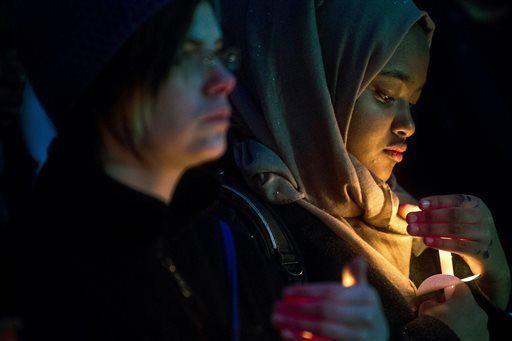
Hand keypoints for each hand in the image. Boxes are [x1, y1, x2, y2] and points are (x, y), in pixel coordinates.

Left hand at [271, 258, 388, 340]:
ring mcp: (360, 335)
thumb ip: (356, 276)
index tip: (285, 292)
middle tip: (276, 307)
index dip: (306, 291)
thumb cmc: (364, 312)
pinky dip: (303, 340)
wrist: (380, 338)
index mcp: (366, 297)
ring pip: (323, 328)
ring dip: (297, 324)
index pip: (330, 291)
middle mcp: (366, 316)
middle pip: (325, 310)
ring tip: (278, 321)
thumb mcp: (364, 293)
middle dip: (297, 308)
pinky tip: (287, 335)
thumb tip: (358, 259)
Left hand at [406, 194, 510, 308]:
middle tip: (409, 219)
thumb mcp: (450, 219)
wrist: (488, 256)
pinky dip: (441, 243)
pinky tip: (426, 242)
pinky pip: (459, 246)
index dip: (437, 201)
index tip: (420, 204)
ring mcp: (483, 234)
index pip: (455, 199)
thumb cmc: (463, 231)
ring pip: (454, 230)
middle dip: (429, 216)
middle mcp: (482, 216)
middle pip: (453, 214)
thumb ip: (429, 212)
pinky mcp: (481, 251)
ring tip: (412, 230)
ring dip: (430, 229)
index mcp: (475, 204)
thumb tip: (402, 208)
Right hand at [419, 282, 487, 340]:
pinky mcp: (483, 339)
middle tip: (444, 313)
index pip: (459, 286)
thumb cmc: (434, 323)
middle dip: (457, 307)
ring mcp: (483, 327)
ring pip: (472, 319)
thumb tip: (434, 303)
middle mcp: (478, 311)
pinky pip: (474, 332)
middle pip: (468, 304)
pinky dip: (466, 332)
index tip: (443, 294)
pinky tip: (455, 335)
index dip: (450, 289)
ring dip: (463, 320)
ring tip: (449, 327)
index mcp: (465, 298)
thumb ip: (433, 301)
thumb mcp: (427, 307)